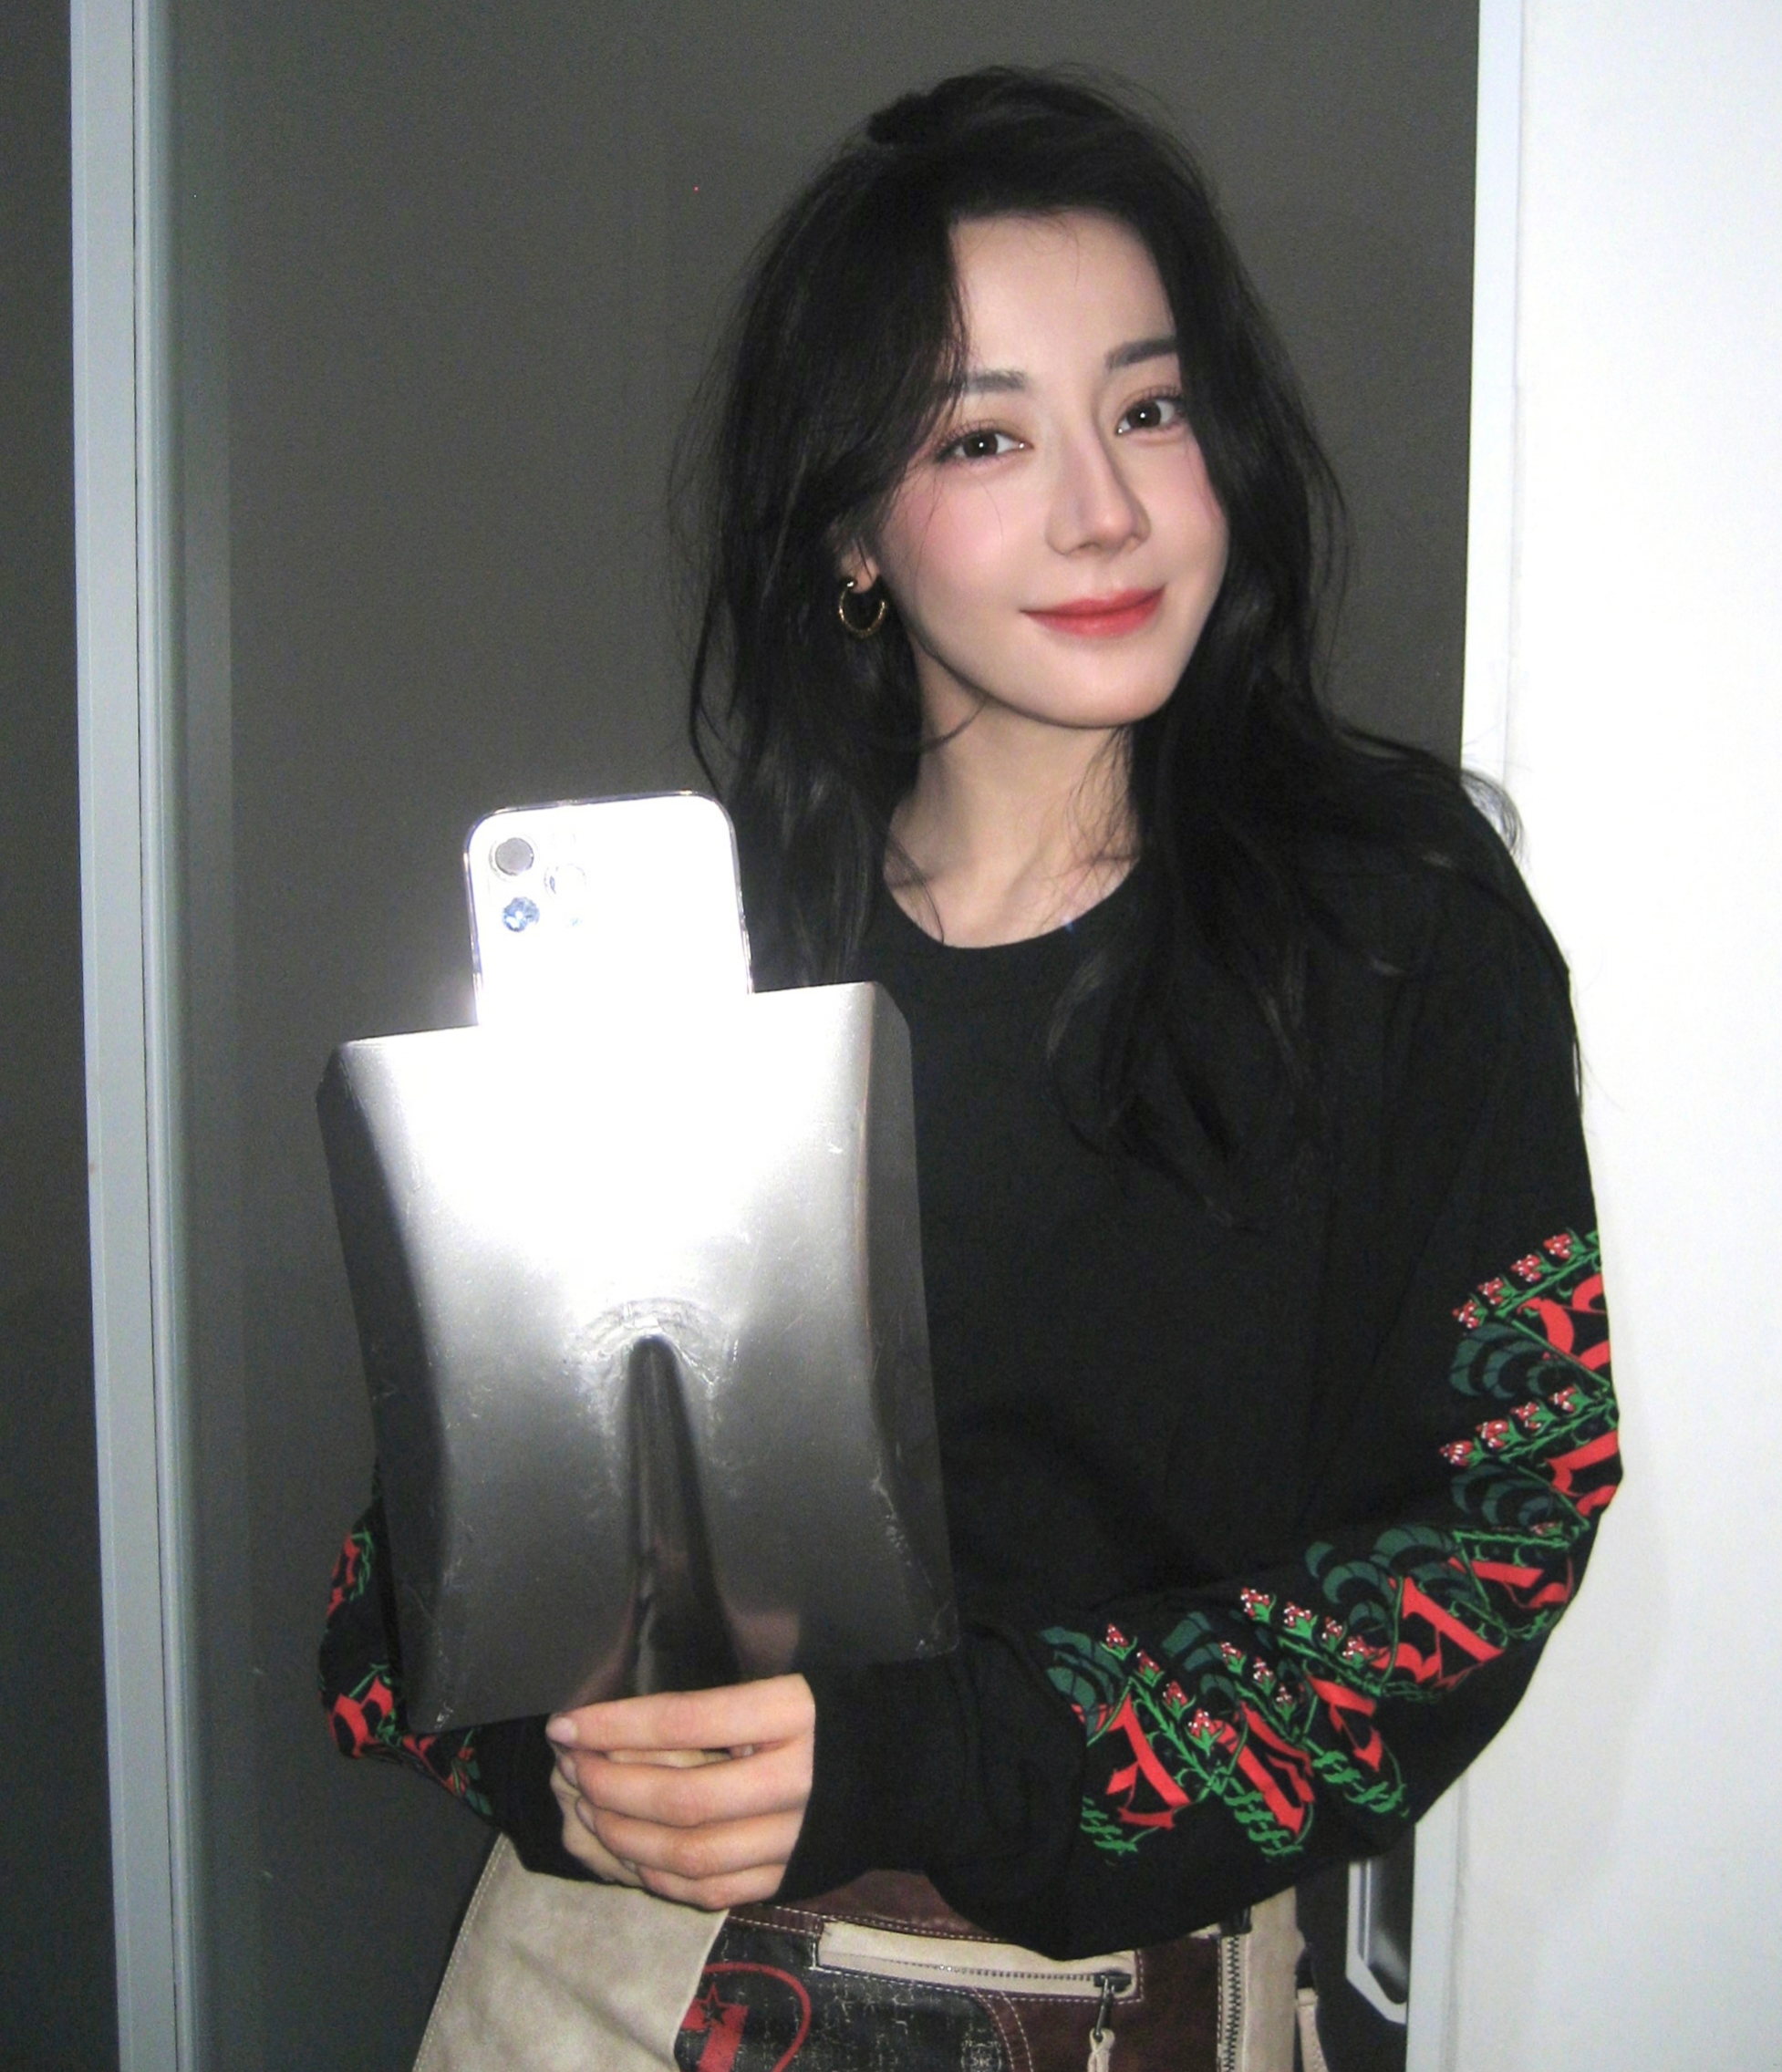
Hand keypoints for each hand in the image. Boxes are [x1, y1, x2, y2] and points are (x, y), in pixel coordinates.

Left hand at [545, 1675, 814, 1908]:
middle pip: (681, 1798)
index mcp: (795, 1714)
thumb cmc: (838, 1703)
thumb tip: (628, 1709)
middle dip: (609, 1786)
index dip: (617, 1726)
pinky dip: (659, 1877)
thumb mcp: (794, 1675)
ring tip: (587, 1811)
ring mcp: (794, 1837)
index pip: (687, 1721)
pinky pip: (711, 1890)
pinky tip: (629, 1854)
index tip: (566, 1723)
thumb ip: (725, 1695)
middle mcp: (796, 1780)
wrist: (912, 1765)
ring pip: (689, 1854)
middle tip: (570, 1769)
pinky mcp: (790, 1877)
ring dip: (623, 1836)